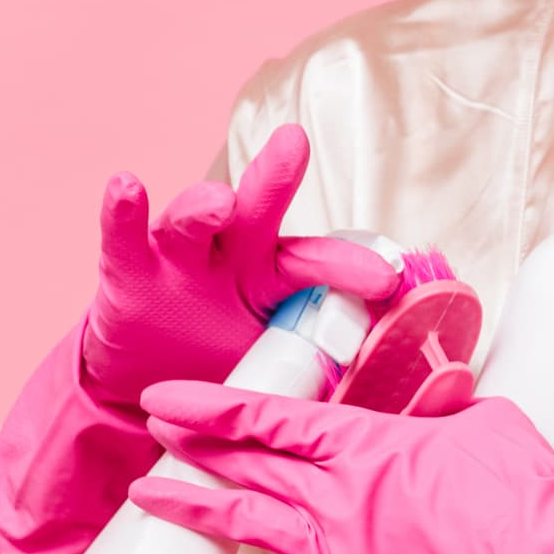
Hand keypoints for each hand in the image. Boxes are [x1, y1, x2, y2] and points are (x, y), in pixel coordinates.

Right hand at [0, 123, 396, 553]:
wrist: (142, 387)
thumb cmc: (223, 366)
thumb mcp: (277, 371)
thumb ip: (330, 379)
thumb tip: (430, 406)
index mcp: (273, 280)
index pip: (315, 265)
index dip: (349, 267)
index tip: (384, 274)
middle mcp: (228, 256)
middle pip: (256, 215)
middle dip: (274, 179)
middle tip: (293, 146)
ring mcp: (176, 260)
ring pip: (192, 220)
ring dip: (202, 206)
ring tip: (216, 201)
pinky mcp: (126, 272)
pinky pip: (123, 238)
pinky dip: (122, 212)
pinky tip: (126, 186)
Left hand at [129, 386, 553, 553]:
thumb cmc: (526, 491)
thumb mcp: (485, 422)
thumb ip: (446, 410)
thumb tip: (443, 395)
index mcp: (367, 442)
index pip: (271, 418)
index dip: (212, 406)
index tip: (168, 397)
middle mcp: (340, 493)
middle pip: (248, 466)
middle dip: (193, 447)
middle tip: (150, 432)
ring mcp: (341, 547)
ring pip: (246, 524)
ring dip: (192, 508)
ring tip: (145, 497)